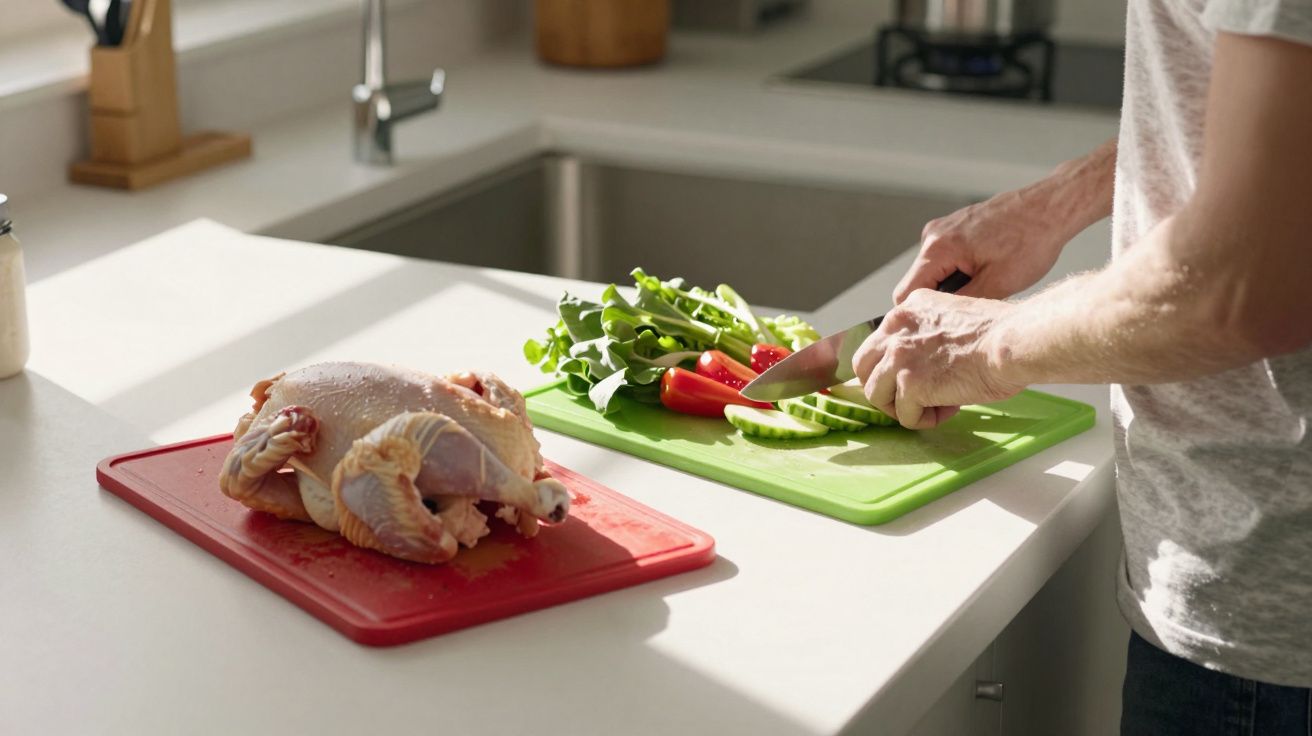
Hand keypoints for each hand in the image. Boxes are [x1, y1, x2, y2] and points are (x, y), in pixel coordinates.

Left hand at [852, 290, 1024, 429]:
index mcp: (908, 310)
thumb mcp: (951, 317)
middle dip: (884, 386)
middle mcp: (897, 329)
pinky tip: (947, 410)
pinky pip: (904, 415)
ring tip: (933, 407)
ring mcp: (899, 357)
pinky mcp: (910, 384)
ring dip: (901, 407)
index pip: (879, 342)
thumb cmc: (999, 332)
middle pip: (864, 366)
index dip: (895, 365)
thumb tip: (921, 366)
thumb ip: (927, 336)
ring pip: (876, 394)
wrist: (1014, 341)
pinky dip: (923, 420)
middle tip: (910, 398)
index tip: (917, 376)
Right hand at [894, 189, 1069, 304]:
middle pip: (919, 282)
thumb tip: (941, 321)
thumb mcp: (998, 284)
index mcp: (938, 248)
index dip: (919, 315)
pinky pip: (947, 256)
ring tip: (988, 283)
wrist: (1052, 207)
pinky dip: (963, 268)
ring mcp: (945, 228)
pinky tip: (990, 267)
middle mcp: (934, 235)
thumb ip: (961, 304)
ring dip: (955, 283)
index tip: (938, 327)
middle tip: (974, 307)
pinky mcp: (957, 226)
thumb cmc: (1032, 239)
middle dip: (942, 298)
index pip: (906, 293)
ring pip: (935, 270)